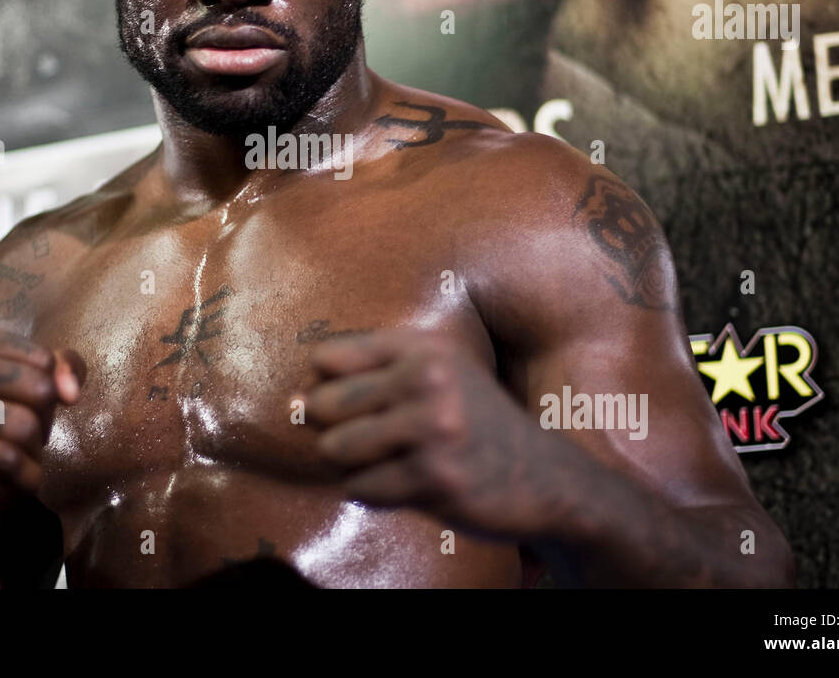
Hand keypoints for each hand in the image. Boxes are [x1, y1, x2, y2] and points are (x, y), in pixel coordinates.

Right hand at [0, 324, 83, 525]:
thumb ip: (59, 369)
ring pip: (24, 426)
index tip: (29, 408)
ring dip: (34, 452)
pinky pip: (8, 459)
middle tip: (27, 438)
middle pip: (38, 389)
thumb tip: (71, 392)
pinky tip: (17, 482)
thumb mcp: (19, 384)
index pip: (42, 359)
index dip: (51, 390)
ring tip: (19, 458)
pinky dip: (26, 477)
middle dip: (45, 421)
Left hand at [300, 329, 586, 539]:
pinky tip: (406, 485)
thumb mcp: (438, 374)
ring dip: (351, 465)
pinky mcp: (434, 478)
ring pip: (334, 449)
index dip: (327, 387)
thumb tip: (294, 401)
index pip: (327, 358)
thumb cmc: (474, 423)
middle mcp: (427, 377)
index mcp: (423, 346)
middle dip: (332, 430)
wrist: (544, 477)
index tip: (355, 405)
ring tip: (385, 462)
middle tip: (368, 441)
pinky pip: (360, 488)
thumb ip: (371, 375)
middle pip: (322, 404)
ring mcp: (433, 428)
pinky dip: (373, 493)